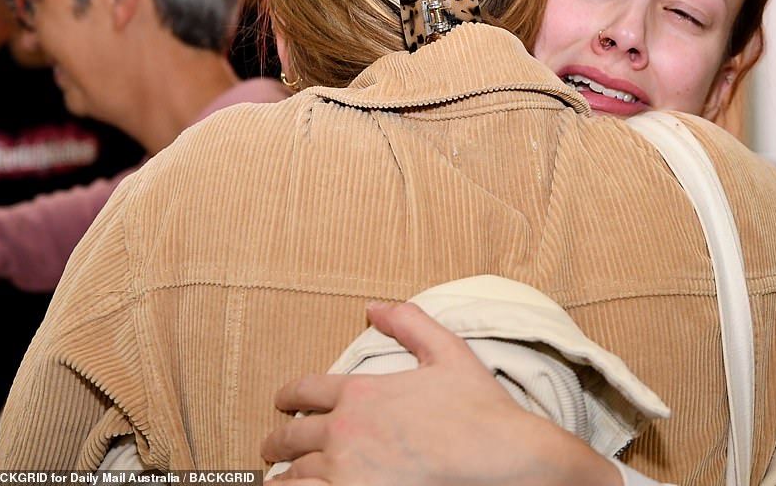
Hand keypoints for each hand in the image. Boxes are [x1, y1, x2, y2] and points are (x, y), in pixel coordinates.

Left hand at [261, 301, 622, 485]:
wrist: (502, 461)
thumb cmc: (481, 413)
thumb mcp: (448, 352)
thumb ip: (409, 323)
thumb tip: (375, 307)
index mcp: (362, 393)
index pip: (304, 389)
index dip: (287, 394)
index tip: (282, 401)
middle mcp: (345, 432)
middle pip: (292, 435)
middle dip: (278, 439)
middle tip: (273, 445)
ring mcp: (346, 472)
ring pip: (294, 476)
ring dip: (284, 476)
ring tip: (280, 479)